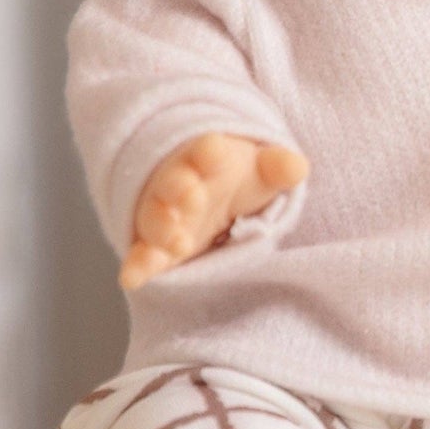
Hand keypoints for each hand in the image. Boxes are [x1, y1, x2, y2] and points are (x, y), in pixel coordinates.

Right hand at [122, 133, 307, 291]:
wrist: (207, 189)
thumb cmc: (237, 176)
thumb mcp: (263, 169)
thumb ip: (279, 167)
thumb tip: (298, 167)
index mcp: (207, 158)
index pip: (206, 149)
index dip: (209, 150)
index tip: (214, 150)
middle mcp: (180, 183)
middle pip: (174, 183)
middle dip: (180, 189)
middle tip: (192, 198)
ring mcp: (164, 213)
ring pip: (155, 218)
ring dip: (163, 228)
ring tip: (179, 242)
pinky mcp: (155, 244)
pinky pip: (141, 253)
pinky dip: (136, 265)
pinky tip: (131, 279)